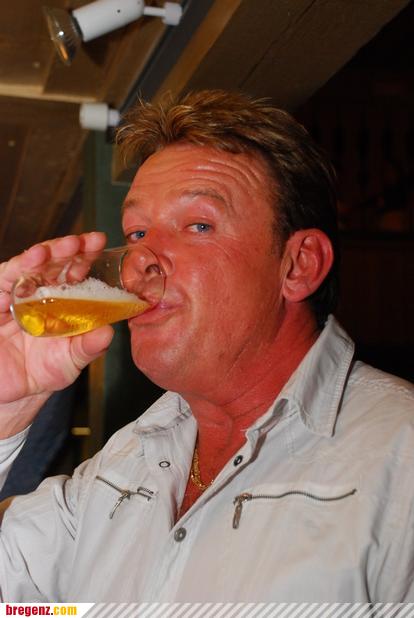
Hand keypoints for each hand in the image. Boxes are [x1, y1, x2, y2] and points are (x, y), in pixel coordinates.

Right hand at [0, 232, 113, 437]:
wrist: (11, 389)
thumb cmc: (43, 370)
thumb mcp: (71, 362)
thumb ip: (88, 348)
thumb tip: (108, 333)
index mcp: (63, 300)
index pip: (75, 271)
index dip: (87, 256)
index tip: (99, 244)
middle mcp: (40, 292)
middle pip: (54, 262)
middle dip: (69, 249)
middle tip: (85, 241)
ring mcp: (16, 295)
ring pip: (29, 266)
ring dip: (45, 253)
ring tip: (62, 247)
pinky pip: (5, 280)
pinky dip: (18, 268)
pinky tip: (33, 258)